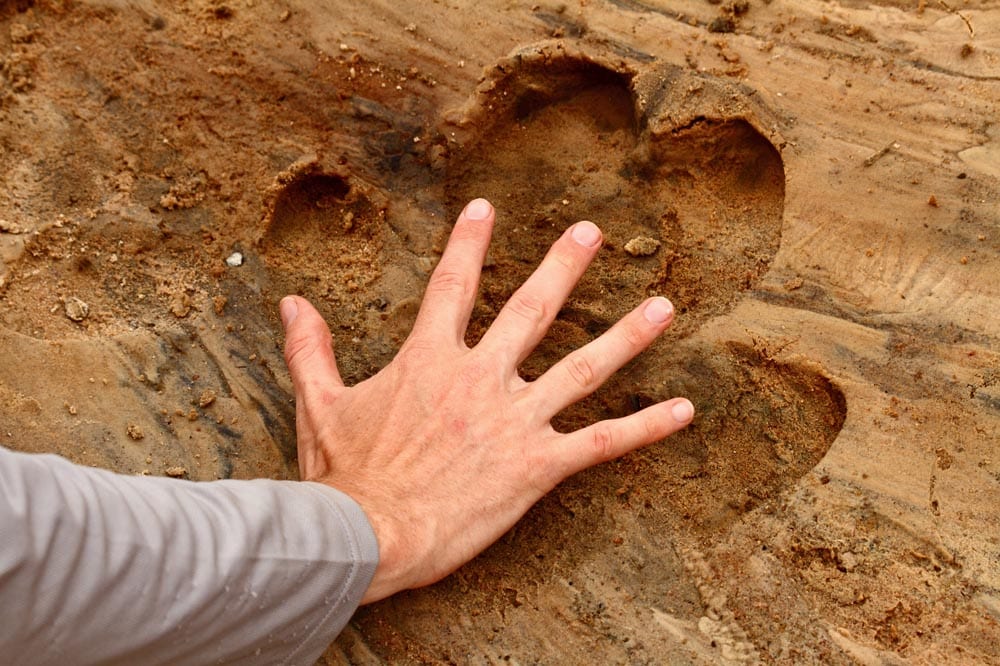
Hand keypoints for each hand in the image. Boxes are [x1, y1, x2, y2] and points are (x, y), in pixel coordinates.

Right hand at [279, 198, 693, 602]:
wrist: (367, 536)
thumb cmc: (344, 476)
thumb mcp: (319, 405)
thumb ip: (308, 349)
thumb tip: (290, 302)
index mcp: (429, 361)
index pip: (451, 285)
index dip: (469, 243)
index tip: (486, 207)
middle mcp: (481, 378)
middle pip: (532, 309)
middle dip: (564, 266)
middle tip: (592, 231)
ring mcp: (514, 420)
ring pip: (584, 367)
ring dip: (627, 335)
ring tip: (665, 306)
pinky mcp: (537, 466)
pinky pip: (603, 442)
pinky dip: (646, 428)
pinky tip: (684, 411)